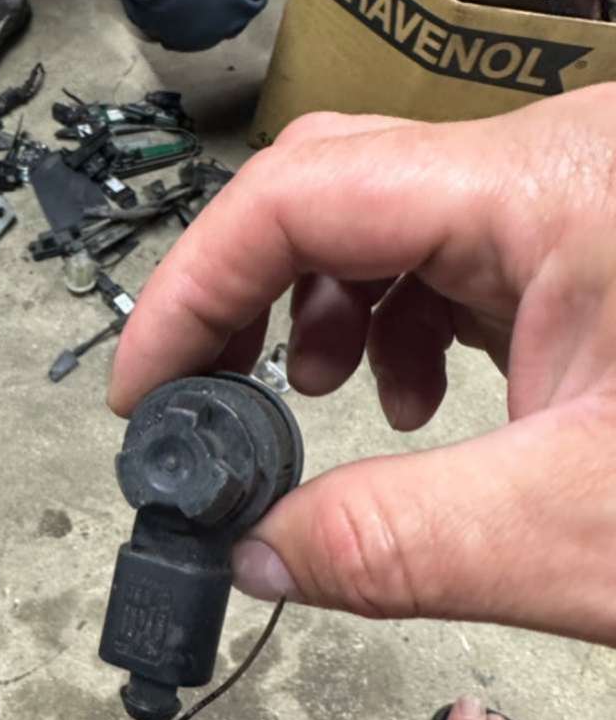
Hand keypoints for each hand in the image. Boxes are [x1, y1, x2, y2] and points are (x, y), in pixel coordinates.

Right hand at [108, 85, 615, 646]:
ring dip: (326, 305)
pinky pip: (446, 247)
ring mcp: (574, 195)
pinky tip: (416, 393)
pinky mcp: (586, 238)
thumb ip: (389, 546)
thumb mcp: (574, 533)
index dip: (194, 288)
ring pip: (387, 213)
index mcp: (554, 192)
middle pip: (332, 186)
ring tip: (323, 395)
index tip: (147, 388)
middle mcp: (560, 164)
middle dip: (246, 293)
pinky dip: (398, 319)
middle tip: (208, 389)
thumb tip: (251, 554)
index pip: (303, 195)